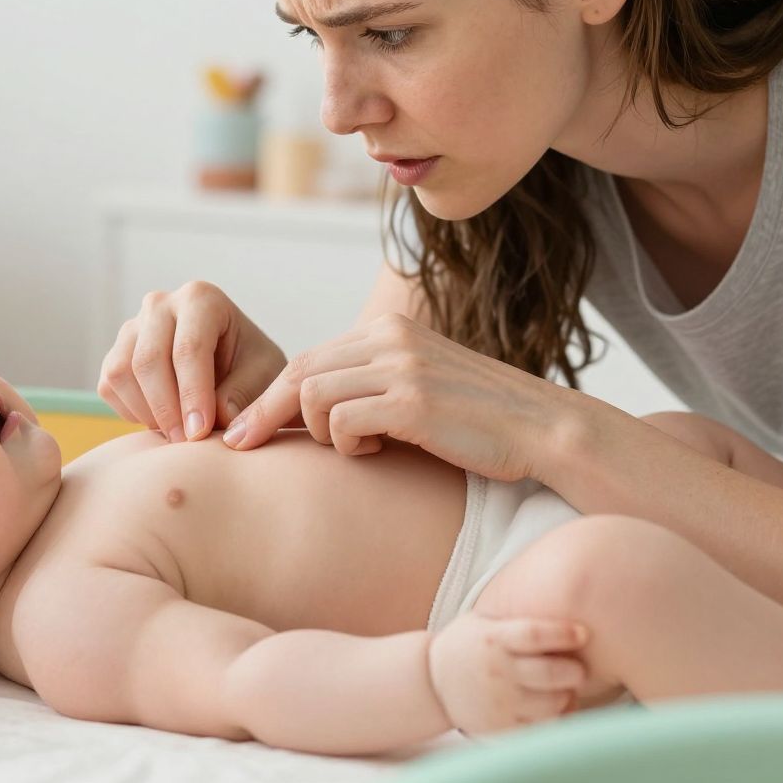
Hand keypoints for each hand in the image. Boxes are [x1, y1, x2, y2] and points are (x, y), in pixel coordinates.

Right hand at [98, 281, 290, 443]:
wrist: (229, 364)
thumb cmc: (250, 365)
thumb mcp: (265, 374)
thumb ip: (245, 393)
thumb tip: (216, 415)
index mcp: (201, 299)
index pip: (188, 347)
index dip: (192, 394)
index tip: (201, 432)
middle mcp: (160, 304)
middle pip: (148, 359)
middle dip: (166, 408)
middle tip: (186, 443)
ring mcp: (132, 327)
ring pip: (121, 372)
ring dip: (146, 411)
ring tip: (177, 434)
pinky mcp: (115, 353)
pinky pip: (109, 386)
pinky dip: (132, 411)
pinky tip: (162, 421)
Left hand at [222, 312, 587, 482]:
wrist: (544, 431)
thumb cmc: (478, 423)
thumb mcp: (417, 389)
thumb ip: (371, 387)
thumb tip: (311, 412)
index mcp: (388, 329)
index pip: (309, 358)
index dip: (271, 396)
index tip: (244, 430)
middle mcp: (390, 338)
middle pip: (299, 371)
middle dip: (264, 412)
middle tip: (238, 446)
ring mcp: (401, 366)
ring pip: (314, 395)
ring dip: (320, 432)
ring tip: (357, 449)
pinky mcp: (413, 400)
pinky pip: (344, 420)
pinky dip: (347, 443)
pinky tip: (378, 453)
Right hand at [428, 614, 588, 735]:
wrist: (432, 682)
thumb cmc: (469, 645)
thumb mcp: (483, 621)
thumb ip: (516, 618)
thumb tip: (562, 594)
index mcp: (492, 638)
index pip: (533, 634)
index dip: (563, 634)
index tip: (582, 633)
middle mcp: (496, 670)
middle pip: (549, 672)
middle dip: (574, 671)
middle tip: (579, 668)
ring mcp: (499, 701)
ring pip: (550, 704)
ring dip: (566, 696)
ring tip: (566, 688)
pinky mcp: (501, 726)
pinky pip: (540, 727)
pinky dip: (555, 718)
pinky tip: (555, 707)